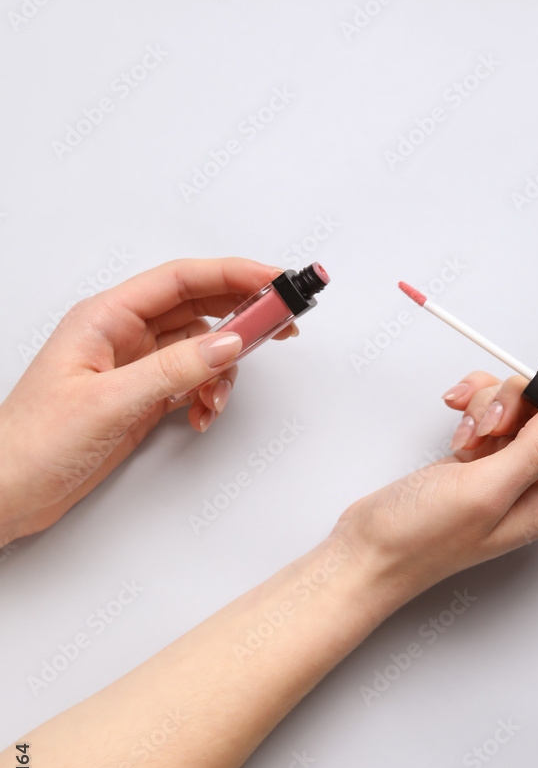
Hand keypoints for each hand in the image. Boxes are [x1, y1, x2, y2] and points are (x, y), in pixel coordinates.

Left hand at [0, 257, 292, 541]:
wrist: (11, 492)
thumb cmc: (33, 442)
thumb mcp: (109, 401)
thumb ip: (173, 368)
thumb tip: (227, 341)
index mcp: (104, 317)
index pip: (181, 280)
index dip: (233, 274)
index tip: (275, 280)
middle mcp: (121, 336)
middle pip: (197, 308)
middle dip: (241, 316)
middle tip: (281, 326)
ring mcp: (133, 368)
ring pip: (199, 350)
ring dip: (221, 371)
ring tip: (215, 398)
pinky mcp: (140, 398)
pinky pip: (190, 383)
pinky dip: (206, 396)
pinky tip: (200, 415)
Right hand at [336, 363, 537, 607]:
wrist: (370, 550)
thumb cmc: (422, 540)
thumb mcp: (486, 490)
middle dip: (532, 399)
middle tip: (497, 418)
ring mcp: (510, 467)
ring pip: (526, 405)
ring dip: (495, 403)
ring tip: (467, 432)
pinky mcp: (482, 456)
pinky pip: (493, 410)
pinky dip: (475, 405)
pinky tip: (455, 420)